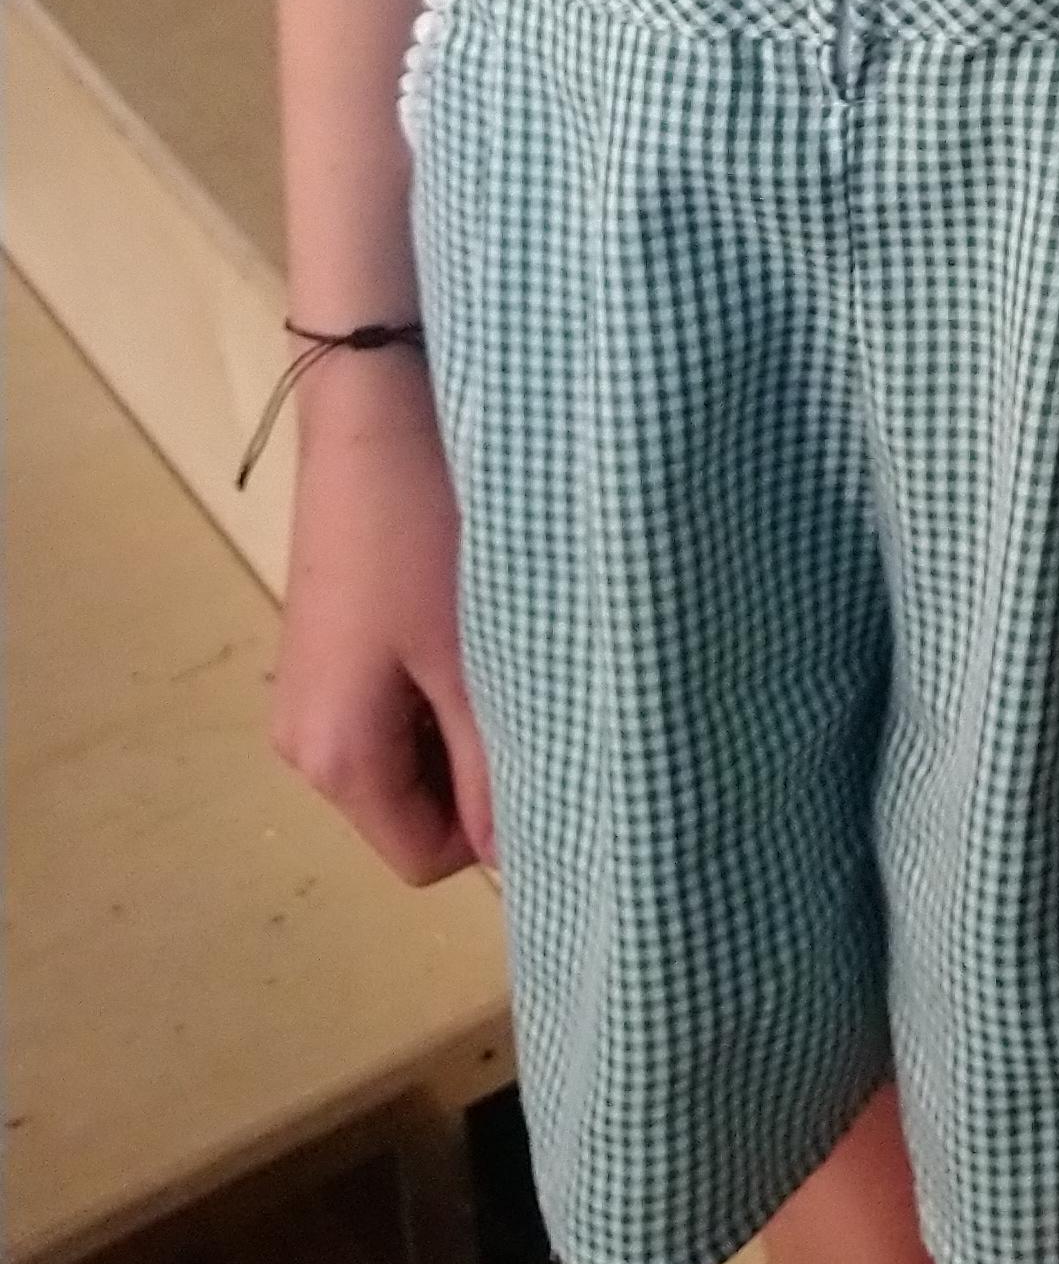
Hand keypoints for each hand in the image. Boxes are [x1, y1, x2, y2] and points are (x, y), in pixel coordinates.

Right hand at [270, 354, 493, 881]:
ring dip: (462, 722)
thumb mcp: (472, 658)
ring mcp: (310, 691)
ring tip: (510, 649)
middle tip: (537, 696)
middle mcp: (304, 742)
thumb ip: (490, 766)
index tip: (548, 758)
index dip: (492, 829)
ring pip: (409, 754)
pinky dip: (438, 683)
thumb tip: (509, 856)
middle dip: (477, 772)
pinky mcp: (326, 646)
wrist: (375, 407)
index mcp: (334, 759)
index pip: (426, 855)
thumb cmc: (425, 534)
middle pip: (412, 808)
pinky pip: (392, 704)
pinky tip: (472, 622)